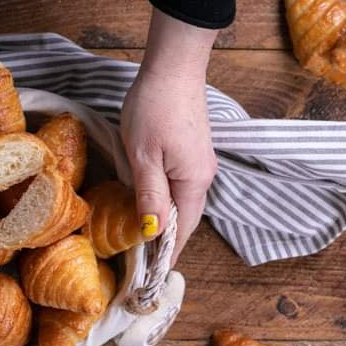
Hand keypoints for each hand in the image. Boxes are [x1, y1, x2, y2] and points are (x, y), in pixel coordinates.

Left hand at [120, 9, 218, 264]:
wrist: (173, 67)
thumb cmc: (154, 108)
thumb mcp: (144, 156)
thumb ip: (150, 196)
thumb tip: (152, 232)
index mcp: (193, 183)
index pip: (181, 231)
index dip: (166, 255)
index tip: (151, 278)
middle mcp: (203, 177)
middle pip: (185, 219)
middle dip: (166, 241)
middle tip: (143, 263)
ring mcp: (200, 163)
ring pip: (183, 202)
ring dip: (166, 220)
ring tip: (144, 239)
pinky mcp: (193, 151)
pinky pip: (181, 186)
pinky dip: (167, 200)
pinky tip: (151, 202)